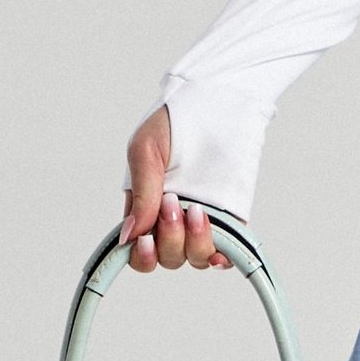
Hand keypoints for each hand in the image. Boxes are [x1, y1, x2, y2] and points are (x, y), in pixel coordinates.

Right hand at [117, 107, 232, 272]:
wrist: (215, 102)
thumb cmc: (174, 122)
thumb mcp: (146, 153)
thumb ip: (140, 195)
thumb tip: (128, 236)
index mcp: (145, 207)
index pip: (138, 251)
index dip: (140, 256)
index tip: (145, 240)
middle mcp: (172, 220)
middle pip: (167, 258)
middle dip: (169, 239)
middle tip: (173, 203)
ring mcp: (202, 220)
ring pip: (194, 257)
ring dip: (193, 243)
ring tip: (196, 210)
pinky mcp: (231, 217)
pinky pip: (227, 251)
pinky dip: (222, 255)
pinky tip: (218, 244)